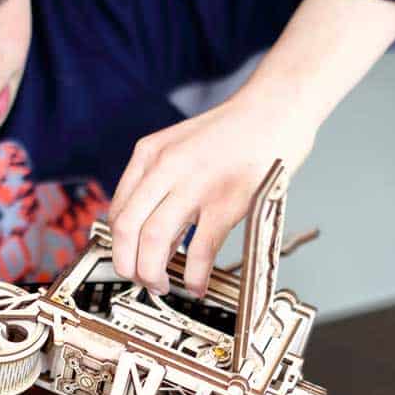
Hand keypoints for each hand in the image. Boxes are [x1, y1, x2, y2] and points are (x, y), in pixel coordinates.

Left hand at [107, 89, 316, 297]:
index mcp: (149, 154)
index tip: (129, 261)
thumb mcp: (181, 146)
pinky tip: (196, 284)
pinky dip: (193, 275)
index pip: (118, 210)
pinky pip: (200, 250)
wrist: (276, 108)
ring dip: (152, 273)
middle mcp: (166, 166)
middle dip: (127, 265)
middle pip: (126, 228)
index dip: (118, 246)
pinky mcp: (228, 200)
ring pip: (153, 240)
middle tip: (140, 280)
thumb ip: (161, 183)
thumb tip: (151, 234)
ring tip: (162, 286)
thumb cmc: (235, 130)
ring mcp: (196, 183)